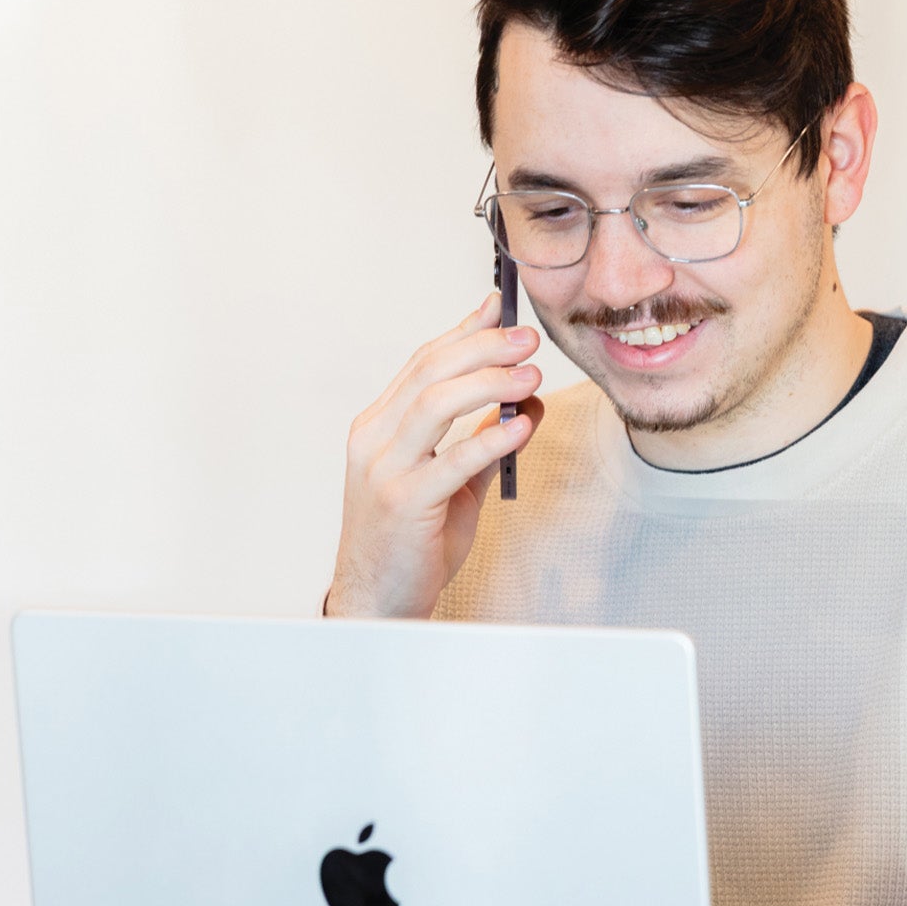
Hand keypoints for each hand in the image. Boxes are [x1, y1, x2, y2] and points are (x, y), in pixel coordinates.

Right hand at [326, 291, 543, 618]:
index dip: (463, 330)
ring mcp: (385, 470)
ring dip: (489, 383)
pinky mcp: (404, 503)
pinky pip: (452, 461)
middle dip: (483, 348)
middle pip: (430, 372)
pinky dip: (491, 439)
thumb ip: (485, 440)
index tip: (499, 306)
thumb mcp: (454, 481)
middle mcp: (375, 439)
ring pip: (434, 404)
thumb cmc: (414, 539)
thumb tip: (529, 403)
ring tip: (531, 376)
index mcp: (380, 426)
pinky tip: (523, 427)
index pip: (422, 362)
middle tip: (528, 339)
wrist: (379, 599)